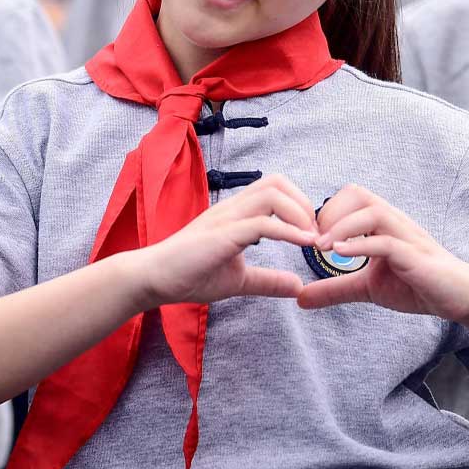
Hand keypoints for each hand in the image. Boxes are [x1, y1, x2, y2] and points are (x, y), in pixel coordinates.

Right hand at [128, 175, 312, 308]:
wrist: (154, 279)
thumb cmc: (189, 275)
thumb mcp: (239, 280)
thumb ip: (267, 280)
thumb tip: (298, 286)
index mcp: (236, 214)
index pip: (274, 189)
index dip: (299, 206)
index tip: (312, 234)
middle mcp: (232, 208)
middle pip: (277, 182)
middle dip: (303, 204)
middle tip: (315, 234)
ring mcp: (226, 218)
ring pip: (272, 193)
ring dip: (299, 213)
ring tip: (311, 239)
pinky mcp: (222, 234)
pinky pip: (262, 223)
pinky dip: (288, 231)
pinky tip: (303, 244)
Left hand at [296, 185, 468, 322]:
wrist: (459, 298)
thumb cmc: (416, 286)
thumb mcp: (367, 287)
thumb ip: (335, 288)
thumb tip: (299, 298)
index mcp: (381, 223)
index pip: (349, 196)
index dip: (324, 211)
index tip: (308, 237)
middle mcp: (393, 222)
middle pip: (357, 192)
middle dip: (329, 212)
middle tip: (313, 241)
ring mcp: (406, 236)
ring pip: (372, 211)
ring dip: (342, 226)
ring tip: (323, 249)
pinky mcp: (416, 257)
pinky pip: (387, 241)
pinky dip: (362, 246)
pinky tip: (342, 256)